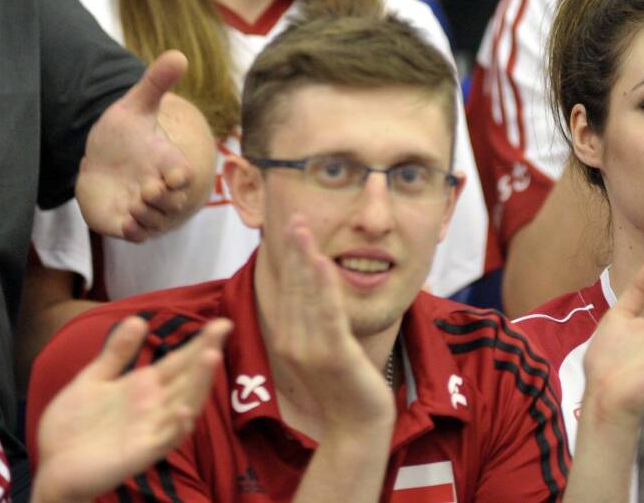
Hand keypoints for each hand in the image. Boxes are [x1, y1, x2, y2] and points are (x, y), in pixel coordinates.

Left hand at [33, 315, 230, 502]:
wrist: (50, 466)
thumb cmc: (73, 426)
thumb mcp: (94, 379)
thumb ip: (117, 353)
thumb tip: (139, 319)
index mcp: (143, 387)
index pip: (179, 361)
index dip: (199, 342)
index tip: (221, 322)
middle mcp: (153, 407)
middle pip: (187, 378)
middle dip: (205, 353)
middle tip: (223, 328)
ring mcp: (149, 430)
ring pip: (184, 405)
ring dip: (199, 383)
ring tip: (211, 357)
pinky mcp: (139, 453)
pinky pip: (164, 440)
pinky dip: (176, 427)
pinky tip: (183, 410)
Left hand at [77, 51, 198, 240]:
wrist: (99, 161)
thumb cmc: (123, 135)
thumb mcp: (135, 106)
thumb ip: (156, 83)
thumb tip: (178, 54)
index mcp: (168, 162)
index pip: (183, 176)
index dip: (179, 178)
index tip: (169, 176)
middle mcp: (160, 189)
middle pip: (173, 205)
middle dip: (162, 200)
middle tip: (146, 189)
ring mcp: (144, 209)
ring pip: (155, 222)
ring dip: (147, 216)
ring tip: (133, 203)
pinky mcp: (125, 223)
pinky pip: (137, 235)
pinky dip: (134, 231)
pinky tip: (124, 219)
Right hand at [266, 217, 395, 431]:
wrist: (356, 427)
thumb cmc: (343, 387)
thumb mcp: (322, 349)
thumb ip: (314, 320)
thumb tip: (315, 285)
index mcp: (288, 338)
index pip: (286, 289)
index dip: (288, 256)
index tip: (290, 226)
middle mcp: (292, 341)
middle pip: (292, 286)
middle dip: (293, 249)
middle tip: (293, 215)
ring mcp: (311, 350)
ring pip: (306, 295)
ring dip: (304, 258)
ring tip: (303, 229)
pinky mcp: (333, 356)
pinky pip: (328, 314)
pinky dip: (324, 287)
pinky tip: (324, 263)